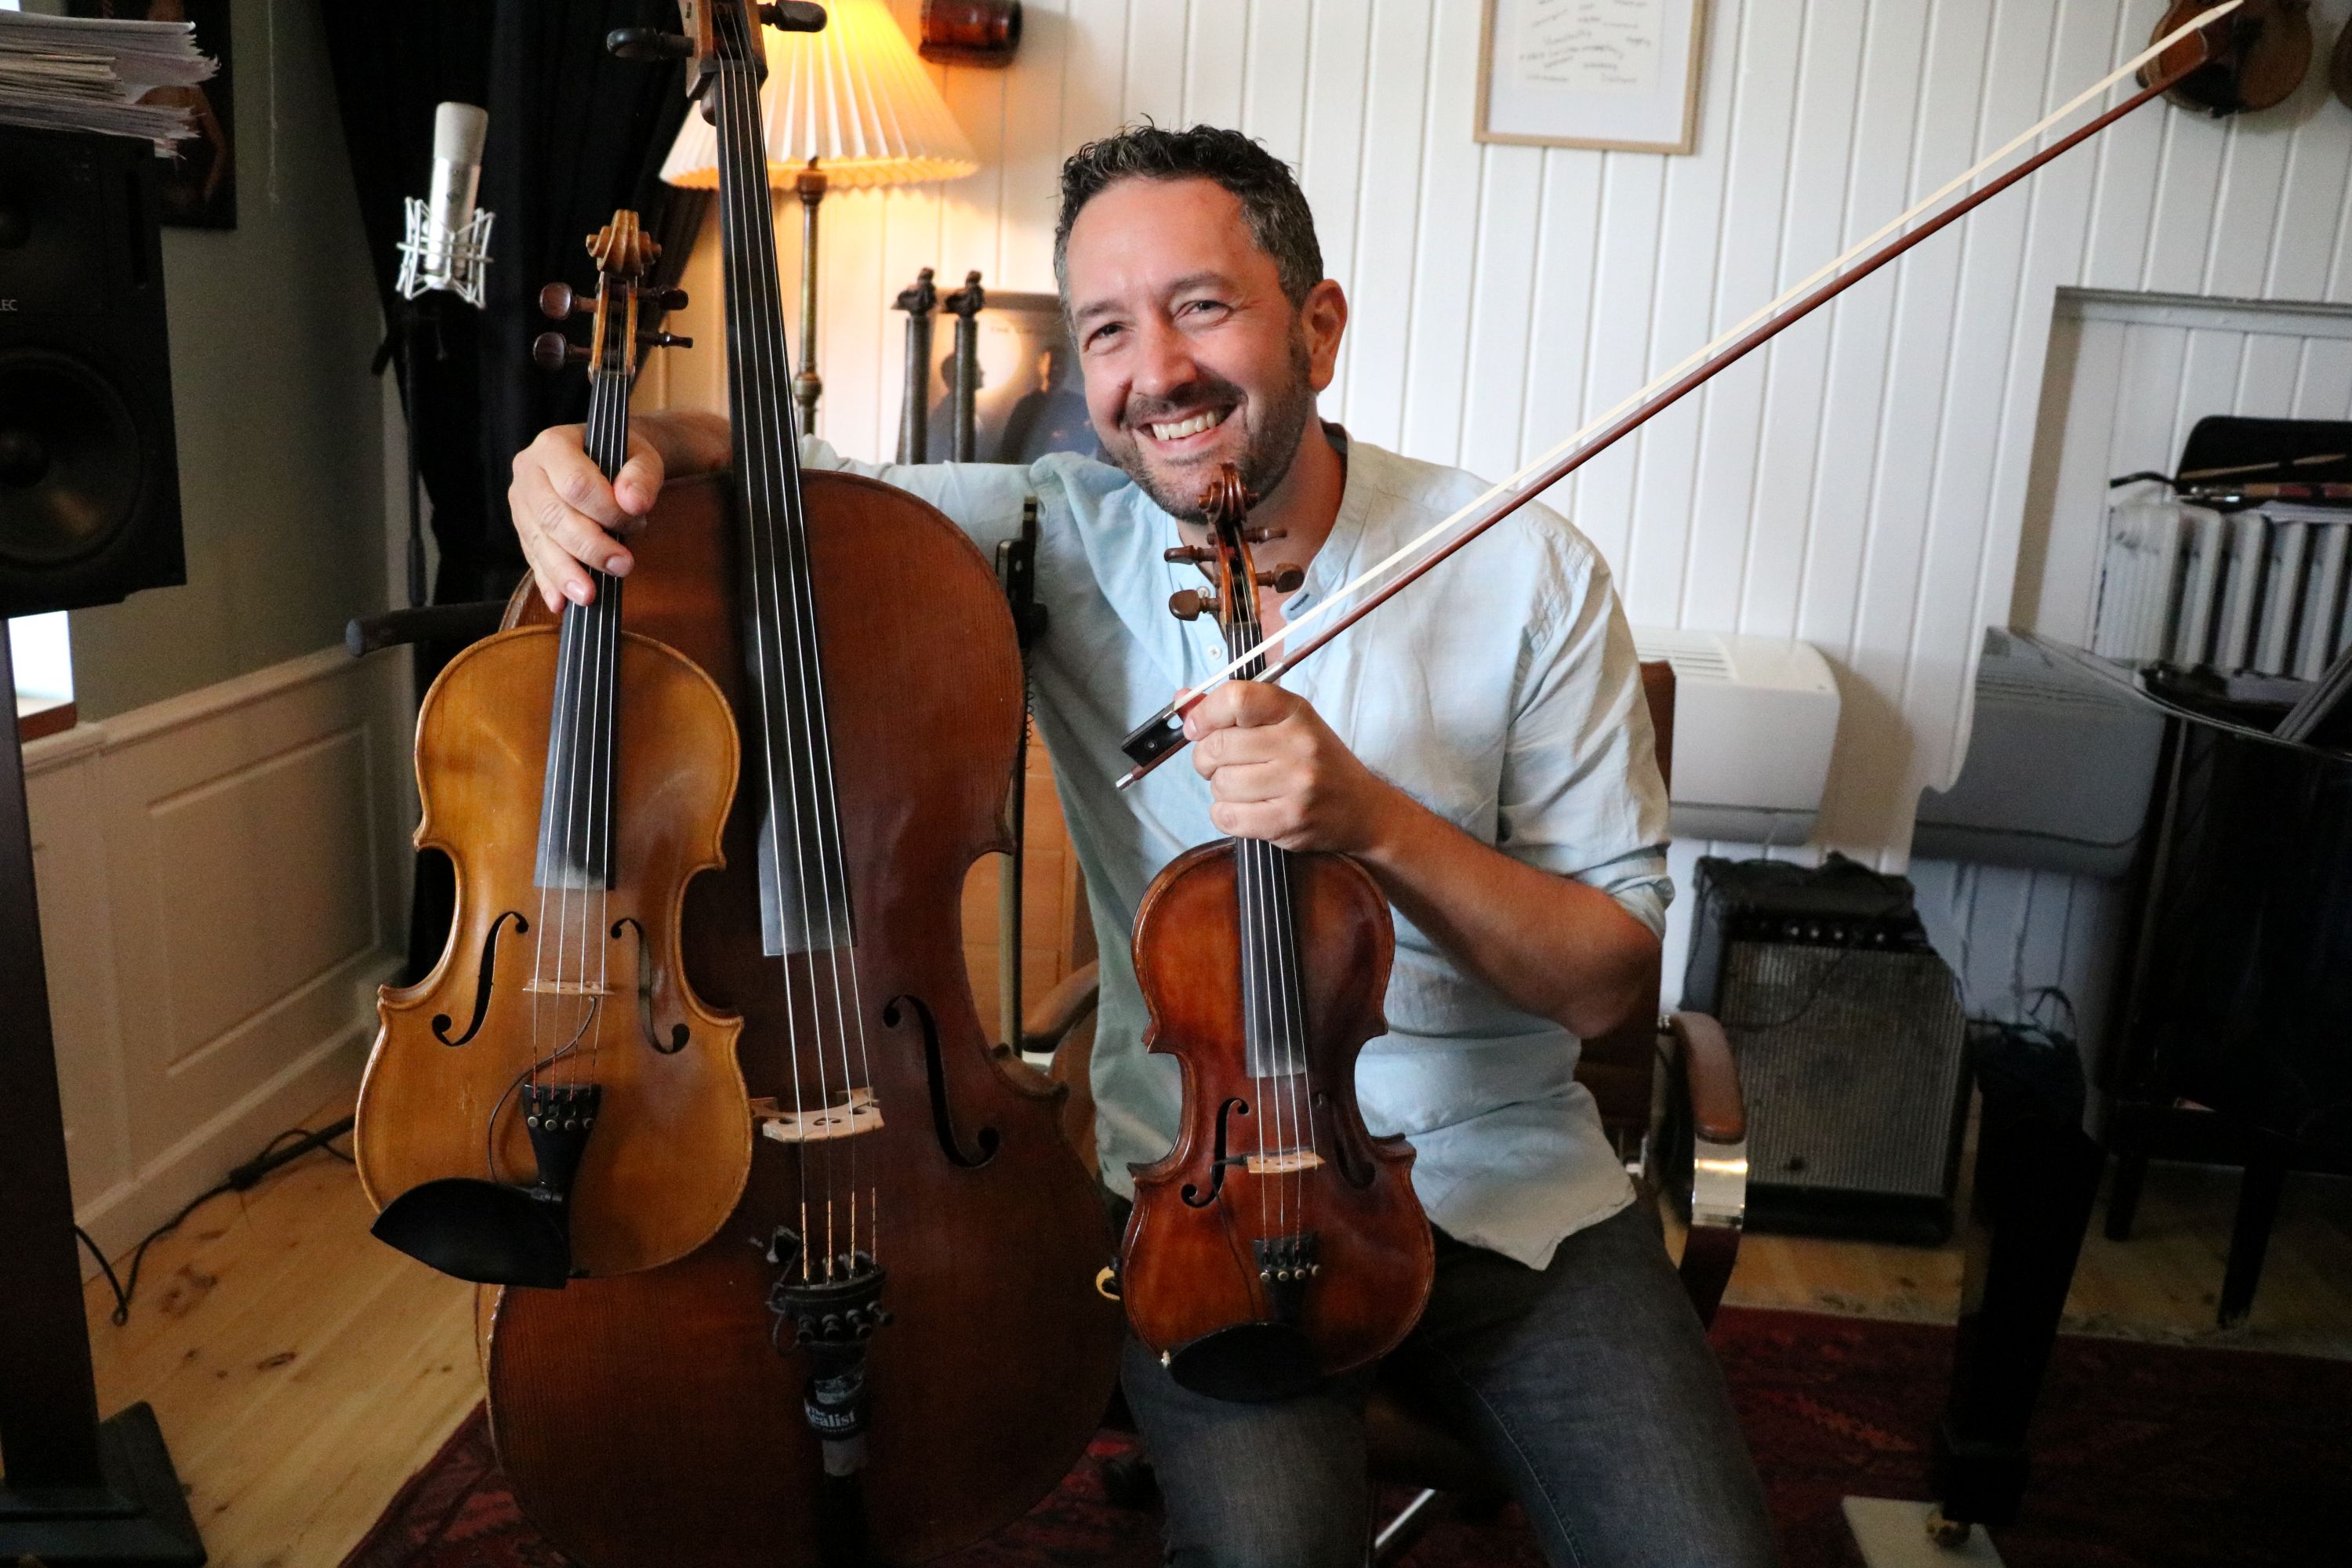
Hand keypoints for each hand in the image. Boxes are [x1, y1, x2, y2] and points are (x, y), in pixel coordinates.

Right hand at [508, 422, 668, 610]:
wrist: (608, 460)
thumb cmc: (625, 459)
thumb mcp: (643, 457)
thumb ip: (641, 477)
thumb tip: (632, 502)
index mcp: (553, 445)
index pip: (576, 484)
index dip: (607, 511)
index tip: (638, 522)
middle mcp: (528, 472)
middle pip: (553, 516)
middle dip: (589, 547)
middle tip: (623, 566)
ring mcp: (521, 503)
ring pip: (539, 542)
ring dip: (565, 573)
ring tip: (590, 596)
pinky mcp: (524, 530)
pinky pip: (533, 559)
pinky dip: (549, 583)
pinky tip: (561, 602)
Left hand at [1185, 682, 1402, 853]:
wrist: (1362, 809)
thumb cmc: (1316, 762)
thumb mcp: (1285, 724)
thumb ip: (1232, 711)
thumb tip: (1182, 699)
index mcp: (1295, 711)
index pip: (1236, 699)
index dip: (1204, 713)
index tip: (1196, 728)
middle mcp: (1298, 744)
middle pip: (1218, 746)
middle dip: (1206, 758)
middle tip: (1218, 764)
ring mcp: (1295, 784)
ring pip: (1220, 784)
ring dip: (1220, 788)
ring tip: (1242, 787)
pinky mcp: (1288, 821)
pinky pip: (1227, 816)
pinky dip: (1225, 814)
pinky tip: (1244, 809)